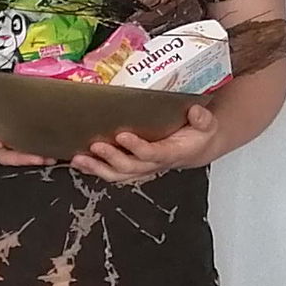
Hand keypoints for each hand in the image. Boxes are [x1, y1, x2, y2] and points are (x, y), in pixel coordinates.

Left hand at [71, 103, 215, 183]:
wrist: (196, 148)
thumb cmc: (197, 134)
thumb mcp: (207, 125)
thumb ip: (202, 119)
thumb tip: (195, 112)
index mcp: (170, 153)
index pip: (152, 154)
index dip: (137, 148)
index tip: (122, 136)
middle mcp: (152, 163)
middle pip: (129, 167)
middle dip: (111, 158)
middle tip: (96, 146)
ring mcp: (140, 167)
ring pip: (116, 174)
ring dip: (96, 167)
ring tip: (79, 158)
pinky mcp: (130, 166)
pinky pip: (110, 171)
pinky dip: (93, 168)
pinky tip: (78, 162)